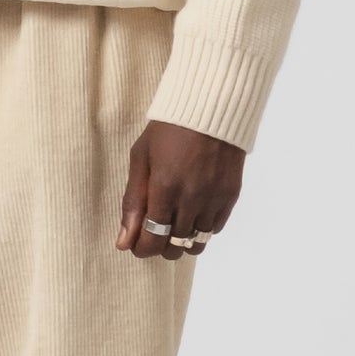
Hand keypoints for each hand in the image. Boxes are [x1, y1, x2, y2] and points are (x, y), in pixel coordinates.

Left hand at [116, 119, 244, 259]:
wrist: (210, 106)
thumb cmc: (167, 130)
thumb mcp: (141, 157)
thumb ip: (132, 201)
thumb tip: (122, 242)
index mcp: (164, 188)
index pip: (153, 240)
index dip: (142, 249)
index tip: (136, 244)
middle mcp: (191, 198)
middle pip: (174, 246)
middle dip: (160, 245)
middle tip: (154, 231)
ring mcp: (214, 198)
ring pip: (197, 242)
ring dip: (182, 240)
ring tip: (173, 224)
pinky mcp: (231, 196)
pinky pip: (215, 229)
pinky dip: (202, 227)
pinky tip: (193, 212)